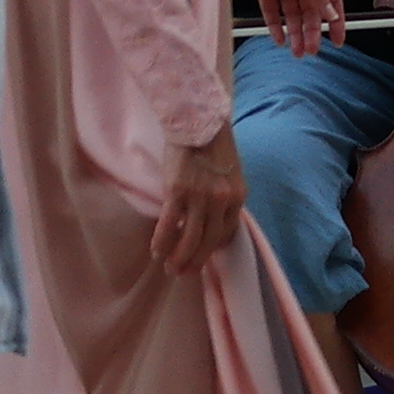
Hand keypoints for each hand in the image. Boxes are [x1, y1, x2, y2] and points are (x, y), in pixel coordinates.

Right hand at [151, 130, 244, 278]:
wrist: (197, 121)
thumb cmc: (212, 145)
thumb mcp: (228, 173)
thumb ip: (223, 196)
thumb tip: (212, 219)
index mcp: (237, 196)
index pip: (227, 233)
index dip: (213, 249)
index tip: (202, 256)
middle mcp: (221, 200)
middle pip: (209, 242)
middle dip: (195, 262)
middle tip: (183, 272)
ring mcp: (199, 197)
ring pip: (189, 239)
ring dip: (178, 258)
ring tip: (170, 268)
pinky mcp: (177, 191)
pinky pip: (168, 225)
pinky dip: (162, 242)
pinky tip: (156, 251)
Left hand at [238, 0, 340, 57]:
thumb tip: (331, 15)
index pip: (332, 2)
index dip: (336, 22)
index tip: (338, 40)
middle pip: (310, 14)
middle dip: (312, 33)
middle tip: (312, 50)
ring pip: (292, 17)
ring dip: (295, 34)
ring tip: (297, 51)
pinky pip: (273, 13)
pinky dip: (276, 27)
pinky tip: (279, 39)